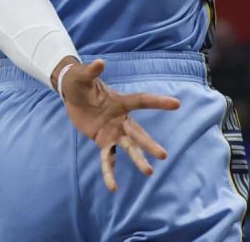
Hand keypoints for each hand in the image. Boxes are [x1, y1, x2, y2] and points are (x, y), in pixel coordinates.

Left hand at [59, 59, 179, 191]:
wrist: (72, 95)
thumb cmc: (80, 83)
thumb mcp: (82, 76)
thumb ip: (91, 70)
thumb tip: (100, 62)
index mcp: (120, 101)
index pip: (141, 101)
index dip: (157, 101)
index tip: (177, 103)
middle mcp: (121, 119)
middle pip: (137, 133)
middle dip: (149, 144)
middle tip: (163, 156)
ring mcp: (113, 131)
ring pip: (128, 147)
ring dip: (137, 159)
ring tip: (148, 172)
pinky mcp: (102, 140)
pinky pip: (107, 159)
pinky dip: (110, 172)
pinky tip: (113, 187)